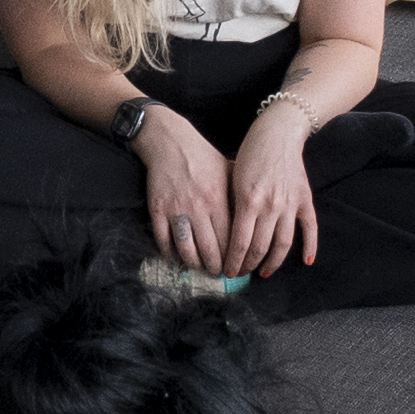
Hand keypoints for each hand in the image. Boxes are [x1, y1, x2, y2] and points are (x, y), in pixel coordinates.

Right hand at [128, 98, 241, 270]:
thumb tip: (256, 215)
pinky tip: (176, 258)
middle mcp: (199, 207)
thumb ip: (240, 193)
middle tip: (219, 273)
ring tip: (200, 268)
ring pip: (187, 249)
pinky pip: (164, 240)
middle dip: (216, 267)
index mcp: (219, 198)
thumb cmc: (202, 155)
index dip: (234, 257)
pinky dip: (169, 253)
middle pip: (210, 249)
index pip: (231, 238)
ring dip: (195, 264)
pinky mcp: (158, 209)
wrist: (169, 141)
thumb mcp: (228, 169)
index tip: (237, 266)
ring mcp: (177, 209)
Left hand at [218, 110, 329, 276]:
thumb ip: (233, 206)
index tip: (227, 271)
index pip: (239, 243)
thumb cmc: (250, 153)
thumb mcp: (232, 178)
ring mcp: (290, 204)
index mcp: (248, 201)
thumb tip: (225, 235)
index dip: (233, 261)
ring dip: (272, 262)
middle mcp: (270, 206)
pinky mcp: (305, 199)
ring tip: (264, 273)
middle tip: (241, 273)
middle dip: (248, 265)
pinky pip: (310, 228)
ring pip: (282, 244)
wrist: (278, 133)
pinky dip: (310, 246)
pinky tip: (306, 262)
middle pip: (259, 247)